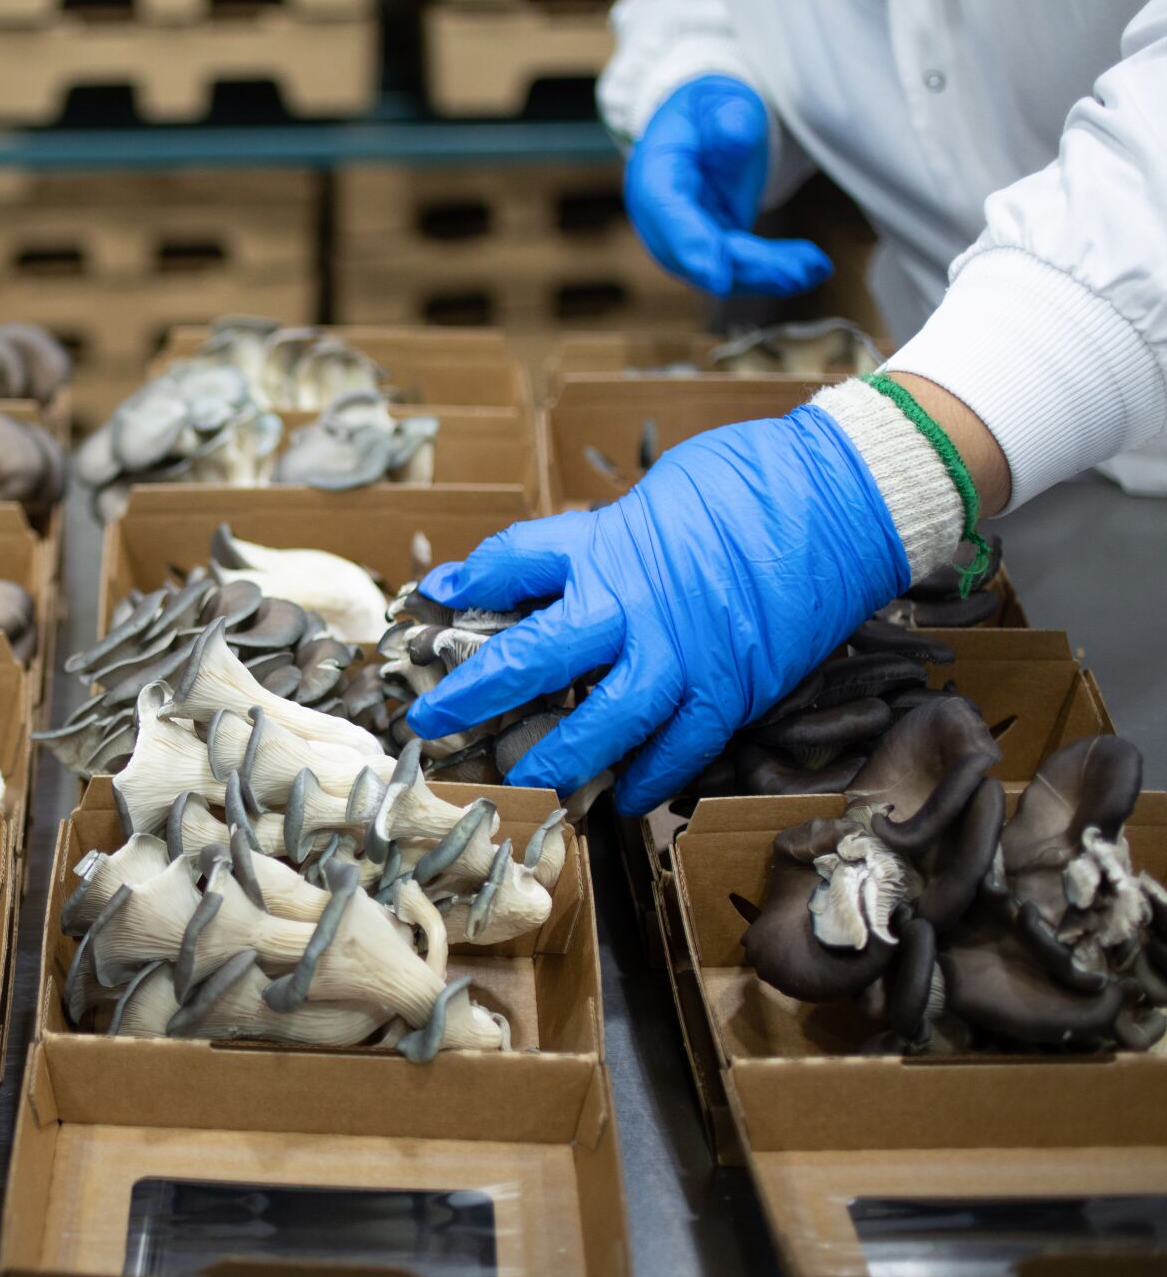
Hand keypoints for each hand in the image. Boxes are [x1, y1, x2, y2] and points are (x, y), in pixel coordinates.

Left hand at [404, 406, 908, 814]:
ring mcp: (685, 653)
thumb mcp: (660, 488)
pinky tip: (621, 799)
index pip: (515, 562)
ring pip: (604, 722)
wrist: (849, 495)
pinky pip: (682, 748)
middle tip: (430, 724)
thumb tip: (566, 560)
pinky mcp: (735, 688)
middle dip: (475, 694)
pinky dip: (650, 778)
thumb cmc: (754, 477)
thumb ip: (610, 534)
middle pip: (534, 656)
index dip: (467, 582)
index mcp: (610, 541)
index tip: (428, 602)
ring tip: (520, 785)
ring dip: (557, 759)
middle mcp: (635, 603)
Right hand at [626, 74, 832, 296]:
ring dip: (769, 276)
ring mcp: (687, 241)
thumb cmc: (709, 113)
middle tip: (798, 272)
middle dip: (747, 268)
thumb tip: (735, 136)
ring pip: (722, 270)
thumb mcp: (717, 102)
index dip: (692, 248)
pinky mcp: (713, 251)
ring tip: (815, 267)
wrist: (704, 128)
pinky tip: (812, 267)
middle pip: (699, 257)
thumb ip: (726, 119)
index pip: (669, 219)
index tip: (719, 277)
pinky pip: (741, 269)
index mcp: (655, 180)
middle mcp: (663, 222)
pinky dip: (775, 272)